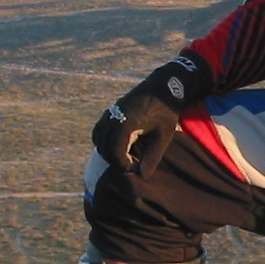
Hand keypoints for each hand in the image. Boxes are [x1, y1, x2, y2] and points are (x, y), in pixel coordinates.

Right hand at [93, 54, 210, 177]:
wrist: (162, 87)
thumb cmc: (165, 111)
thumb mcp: (163, 136)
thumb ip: (152, 156)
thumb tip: (143, 176)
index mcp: (126, 123)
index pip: (114, 153)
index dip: (123, 165)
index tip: (136, 168)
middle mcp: (113, 118)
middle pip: (105, 149)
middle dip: (117, 161)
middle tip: (133, 165)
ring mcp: (108, 114)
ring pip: (99, 142)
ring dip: (110, 153)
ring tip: (128, 156)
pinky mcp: (108, 112)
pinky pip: (99, 132)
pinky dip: (105, 142)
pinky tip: (121, 146)